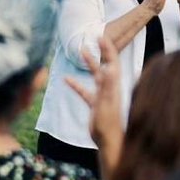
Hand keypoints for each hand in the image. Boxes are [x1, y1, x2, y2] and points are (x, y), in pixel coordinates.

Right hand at [65, 36, 123, 150]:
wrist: (108, 141)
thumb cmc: (109, 125)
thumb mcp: (106, 104)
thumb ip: (106, 86)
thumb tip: (108, 68)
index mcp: (114, 86)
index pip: (112, 62)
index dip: (108, 49)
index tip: (101, 37)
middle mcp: (109, 88)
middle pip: (106, 65)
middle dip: (101, 51)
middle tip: (96, 37)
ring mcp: (102, 95)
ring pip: (95, 75)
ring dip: (89, 63)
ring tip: (82, 51)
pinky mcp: (95, 104)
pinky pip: (84, 91)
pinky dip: (76, 84)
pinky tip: (66, 79)